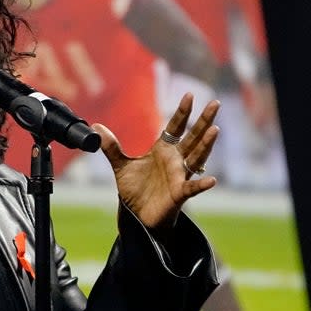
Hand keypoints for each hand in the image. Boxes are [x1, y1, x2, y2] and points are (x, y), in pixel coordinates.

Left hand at [94, 93, 219, 229]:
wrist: (137, 215)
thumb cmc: (135, 190)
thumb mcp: (120, 165)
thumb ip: (111, 146)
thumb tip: (94, 127)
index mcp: (163, 151)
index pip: (175, 127)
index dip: (182, 112)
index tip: (189, 94)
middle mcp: (175, 161)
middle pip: (193, 137)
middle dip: (204, 121)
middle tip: (216, 103)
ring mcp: (179, 176)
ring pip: (197, 158)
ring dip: (205, 145)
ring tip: (214, 130)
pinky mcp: (179, 194)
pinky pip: (192, 188)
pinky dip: (201, 184)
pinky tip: (211, 180)